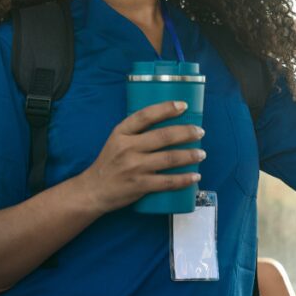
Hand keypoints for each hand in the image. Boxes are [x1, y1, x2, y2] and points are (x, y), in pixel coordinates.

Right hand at [76, 101, 204, 214]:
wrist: (94, 190)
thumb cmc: (109, 163)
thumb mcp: (117, 140)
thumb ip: (136, 131)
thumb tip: (167, 122)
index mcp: (121, 132)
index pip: (145, 115)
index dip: (166, 108)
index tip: (183, 105)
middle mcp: (127, 147)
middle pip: (163, 136)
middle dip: (186, 133)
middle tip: (200, 132)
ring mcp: (134, 167)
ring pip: (169, 158)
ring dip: (190, 155)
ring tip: (201, 154)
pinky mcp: (139, 185)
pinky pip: (167, 182)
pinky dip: (184, 179)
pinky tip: (195, 176)